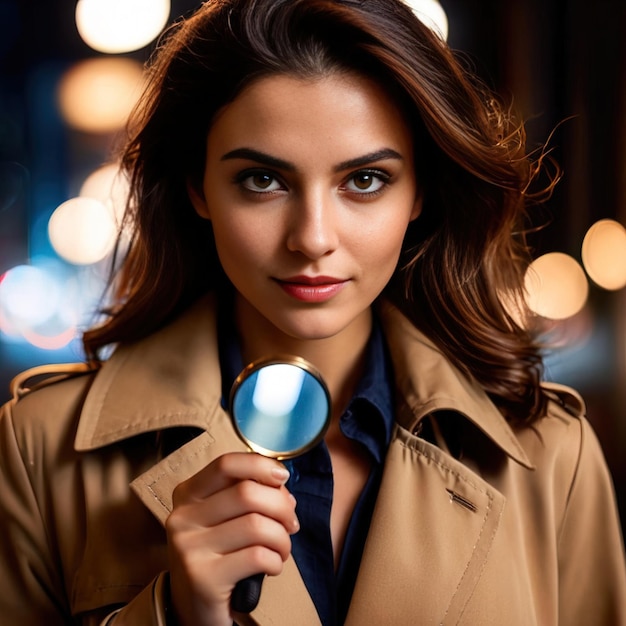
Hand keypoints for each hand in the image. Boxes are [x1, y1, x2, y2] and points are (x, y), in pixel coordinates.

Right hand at [165, 452, 298, 625]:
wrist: (193, 606)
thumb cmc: (218, 553)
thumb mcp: (222, 517)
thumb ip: (246, 493)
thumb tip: (280, 483)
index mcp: (188, 494)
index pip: (226, 464)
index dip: (260, 465)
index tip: (282, 477)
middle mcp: (183, 517)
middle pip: (248, 493)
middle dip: (282, 506)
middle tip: (291, 523)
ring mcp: (189, 548)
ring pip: (257, 526)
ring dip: (282, 538)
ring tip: (282, 548)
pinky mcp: (203, 579)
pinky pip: (258, 557)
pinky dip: (276, 561)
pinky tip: (272, 566)